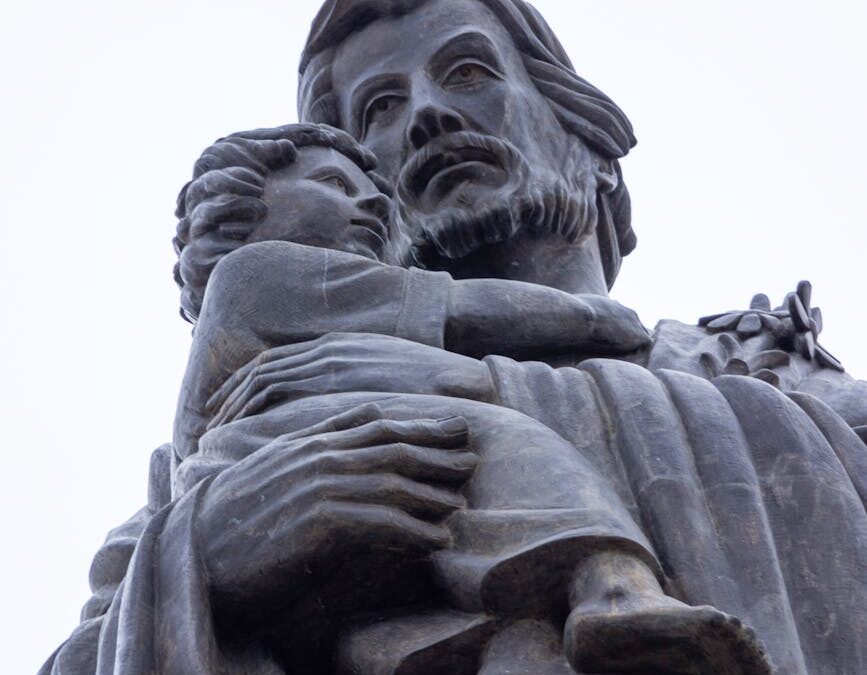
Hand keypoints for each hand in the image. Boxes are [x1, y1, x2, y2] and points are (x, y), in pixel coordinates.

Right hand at [197, 403, 474, 619]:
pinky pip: (381, 525)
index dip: (418, 425)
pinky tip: (439, 542)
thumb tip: (352, 433)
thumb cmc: (234, 520)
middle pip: (392, 449)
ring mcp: (319, 487)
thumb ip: (312, 449)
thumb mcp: (273, 471)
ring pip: (392, 484)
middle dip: (436, 453)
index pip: (375, 425)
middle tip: (472, 458)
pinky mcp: (319, 522)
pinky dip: (415, 532)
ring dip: (432, 494)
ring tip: (461, 504)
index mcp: (309, 443)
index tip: (452, 428)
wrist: (193, 554)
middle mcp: (319, 458)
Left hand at [206, 332, 495, 427]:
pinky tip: (239, 431)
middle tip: (206, 428)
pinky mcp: (337, 376)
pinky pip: (282, 388)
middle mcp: (327, 349)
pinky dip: (254, 408)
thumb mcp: (387, 384)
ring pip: (263, 378)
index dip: (242, 388)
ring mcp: (331, 359)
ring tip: (213, 435)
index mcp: (335, 349)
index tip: (223, 412)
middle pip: (261, 370)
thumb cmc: (431, 386)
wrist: (461, 375)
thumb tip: (335, 423)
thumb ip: (357, 393)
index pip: (274, 365)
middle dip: (229, 398)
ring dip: (234, 404)